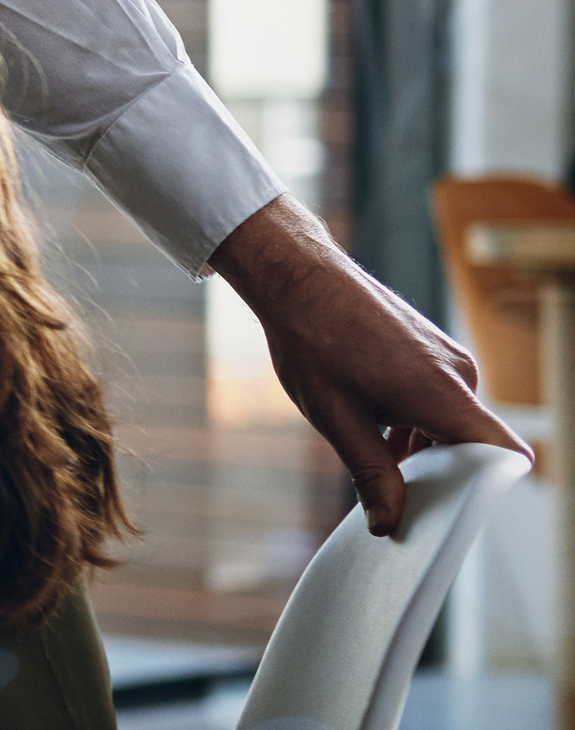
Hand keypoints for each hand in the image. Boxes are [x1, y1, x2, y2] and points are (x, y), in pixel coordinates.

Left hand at [214, 196, 528, 535]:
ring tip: (369, 452)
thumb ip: (371, 475)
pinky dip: (413, 422)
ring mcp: (449, 360)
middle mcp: (460, 375)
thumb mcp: (337, 420)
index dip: (483, 490)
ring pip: (450, 424)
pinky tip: (372, 430)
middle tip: (393, 496)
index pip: (502, 455)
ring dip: (418, 447)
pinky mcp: (435, 352)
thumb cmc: (313, 340)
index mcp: (444, 394)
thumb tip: (388, 523)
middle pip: (472, 445)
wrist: (298, 276)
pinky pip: (439, 401)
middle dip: (438, 474)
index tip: (449, 512)